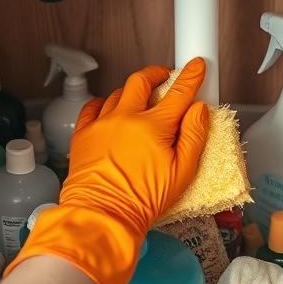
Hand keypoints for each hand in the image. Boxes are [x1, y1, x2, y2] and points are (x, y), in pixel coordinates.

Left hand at [5, 57, 208, 283]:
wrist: (103, 216)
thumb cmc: (143, 201)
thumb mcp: (182, 174)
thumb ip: (194, 138)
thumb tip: (199, 111)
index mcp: (155, 126)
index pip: (178, 92)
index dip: (191, 76)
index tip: (196, 66)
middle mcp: (126, 117)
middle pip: (142, 80)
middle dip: (156, 73)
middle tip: (164, 76)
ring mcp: (102, 124)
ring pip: (118, 92)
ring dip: (132, 91)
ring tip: (139, 99)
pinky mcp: (82, 135)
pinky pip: (92, 106)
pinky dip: (103, 102)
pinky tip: (109, 108)